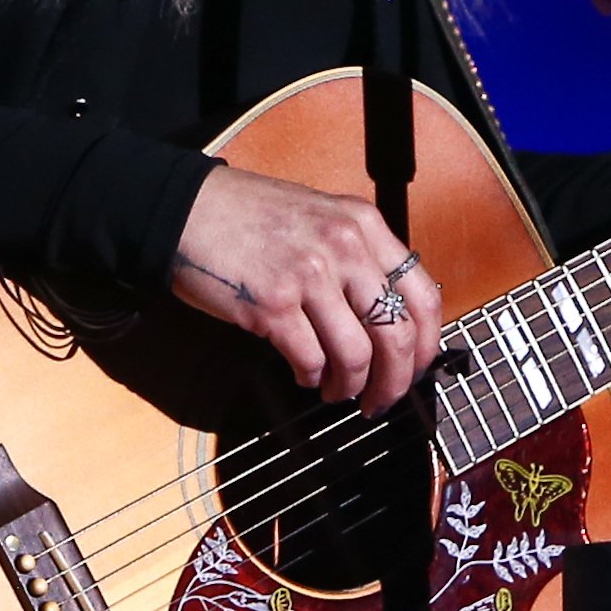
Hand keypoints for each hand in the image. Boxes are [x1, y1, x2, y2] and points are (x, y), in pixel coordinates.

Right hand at [168, 164, 448, 409]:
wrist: (183, 209)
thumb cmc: (248, 217)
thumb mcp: (320, 217)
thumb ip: (358, 256)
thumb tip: (389, 318)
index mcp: (363, 224)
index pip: (424, 296)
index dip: (427, 346)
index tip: (416, 369)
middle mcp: (344, 246)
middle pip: (397, 333)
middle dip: (395, 381)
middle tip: (381, 401)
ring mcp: (308, 275)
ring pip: (357, 355)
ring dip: (351, 386)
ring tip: (338, 391)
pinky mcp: (272, 304)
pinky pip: (311, 359)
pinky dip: (312, 377)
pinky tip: (304, 374)